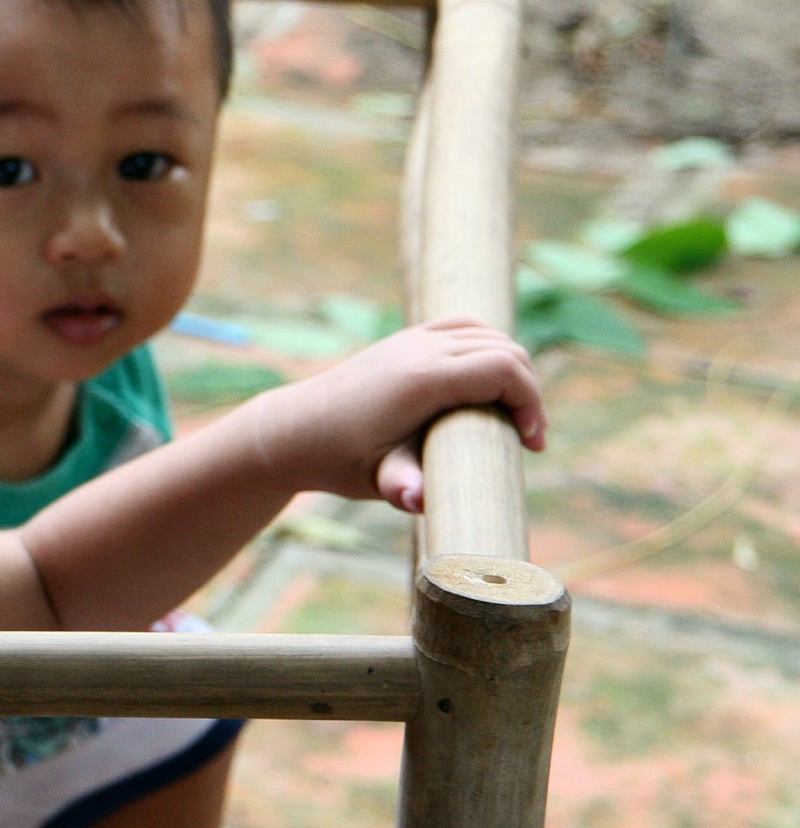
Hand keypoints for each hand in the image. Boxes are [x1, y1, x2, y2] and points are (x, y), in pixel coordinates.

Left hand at [237, 316, 545, 513]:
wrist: (295, 429)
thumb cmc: (338, 458)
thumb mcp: (374, 478)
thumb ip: (401, 487)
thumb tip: (416, 500)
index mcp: (422, 378)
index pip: (505, 368)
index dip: (531, 402)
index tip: (530, 445)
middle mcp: (420, 348)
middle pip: (506, 349)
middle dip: (528, 392)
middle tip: (525, 439)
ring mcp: (411, 339)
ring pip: (487, 334)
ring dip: (511, 369)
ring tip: (510, 416)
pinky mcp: (405, 340)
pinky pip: (463, 327)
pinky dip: (488, 349)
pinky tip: (486, 386)